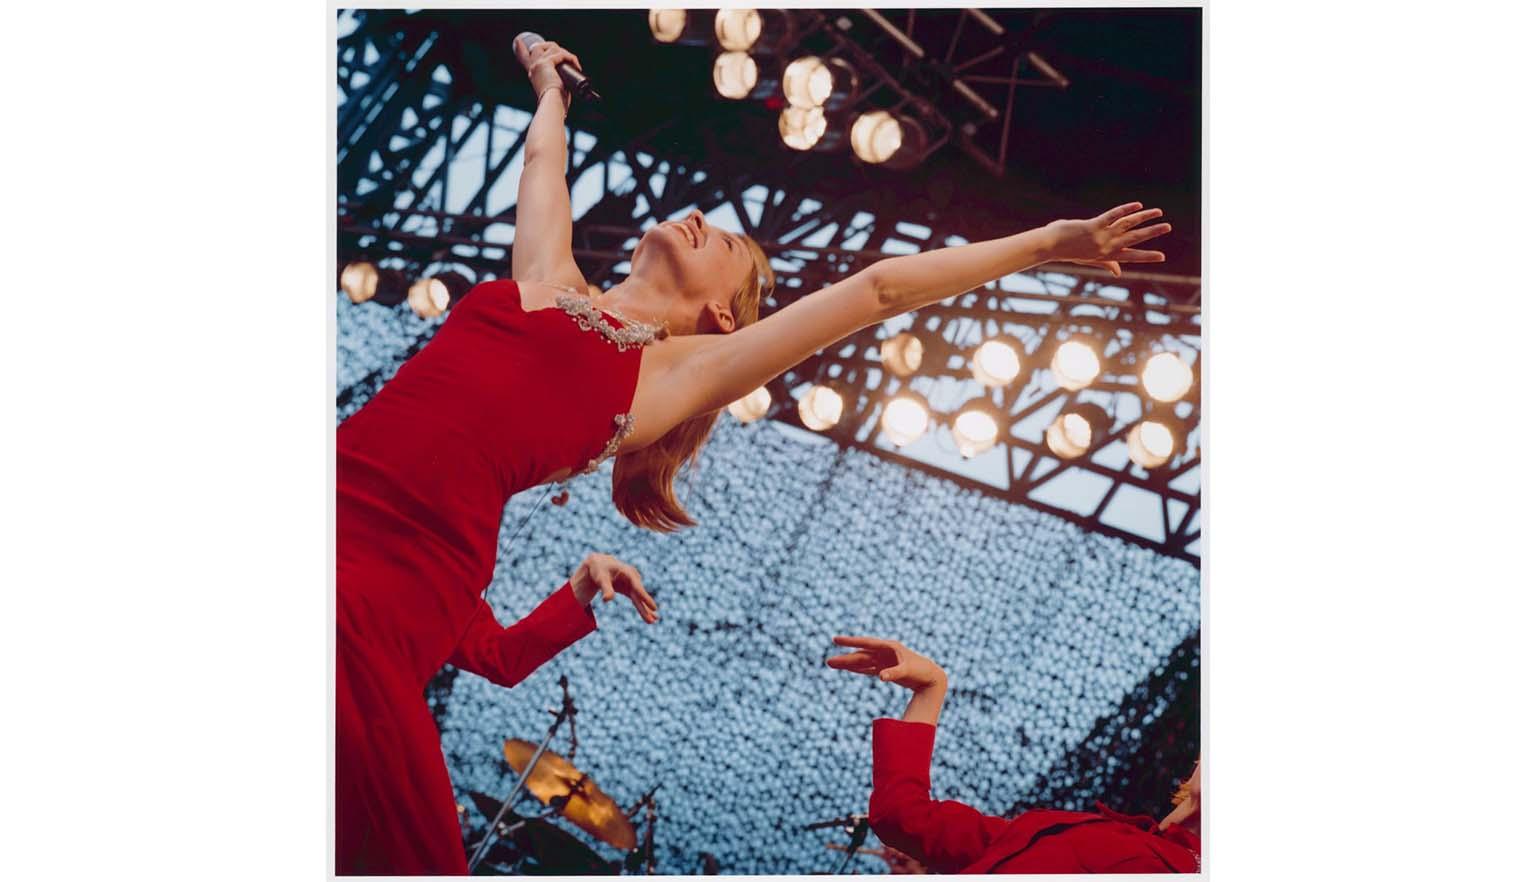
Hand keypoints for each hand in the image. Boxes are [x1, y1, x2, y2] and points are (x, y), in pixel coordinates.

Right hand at [513, 38, 581, 105]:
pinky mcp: (546, 62)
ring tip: (574, 64)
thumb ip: (555, 82)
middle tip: (567, 57)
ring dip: (565, 53)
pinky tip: (576, 65)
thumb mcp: (553, 89)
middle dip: (553, 46)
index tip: (518, 41)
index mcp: (533, 74)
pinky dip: (570, 58)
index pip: (523, 57)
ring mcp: (539, 63)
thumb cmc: (556, 103)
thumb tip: (566, 80)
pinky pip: (561, 54)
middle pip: (539, 47)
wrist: (552, 104)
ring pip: (552, 48)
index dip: (520, 49)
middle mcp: (533, 67)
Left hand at [570, 553, 657, 623]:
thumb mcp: (601, 578)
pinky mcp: (629, 589)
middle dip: (646, 607)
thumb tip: (607, 600)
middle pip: (640, 595)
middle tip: (654, 619)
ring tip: (653, 621)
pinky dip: (642, 608)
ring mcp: (632, 584)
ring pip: (640, 599)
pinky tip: (649, 616)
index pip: (637, 587)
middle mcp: (633, 578)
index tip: (653, 607)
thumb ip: (606, 588)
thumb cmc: (599, 570)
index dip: (645, 597)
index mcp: (628, 572)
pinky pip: (637, 600)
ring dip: (646, 610)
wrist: (599, 564)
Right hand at [826, 636, 946, 691]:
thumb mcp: (908, 671)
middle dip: (845, 658)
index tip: (836, 640)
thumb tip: (881, 677)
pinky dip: (857, 669)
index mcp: (889, 647)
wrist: (931, 678)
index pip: (866, 643)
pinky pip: (868, 669)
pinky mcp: (885, 669)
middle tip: (828, 661)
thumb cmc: (921, 672)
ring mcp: (884, 661)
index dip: (850, 642)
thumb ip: (895, 673)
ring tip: (831, 664)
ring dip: (848, 664)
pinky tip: (847, 669)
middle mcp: (884, 652)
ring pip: (862, 662)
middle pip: (860, 655)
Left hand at [1042, 202, 1171, 276]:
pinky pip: (1113, 216)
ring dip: (1144, 218)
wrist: (1049, 246)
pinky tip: (1137, 205)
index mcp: (1106, 255)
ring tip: (1158, 212)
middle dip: (1152, 233)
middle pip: (1134, 239)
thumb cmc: (1068, 251)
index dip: (1146, 256)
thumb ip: (1105, 264)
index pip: (1131, 256)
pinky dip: (1126, 209)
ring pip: (1127, 225)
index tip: (1162, 256)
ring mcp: (1101, 236)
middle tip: (1168, 227)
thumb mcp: (1088, 260)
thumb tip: (1118, 273)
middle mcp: (1106, 247)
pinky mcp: (1093, 226)